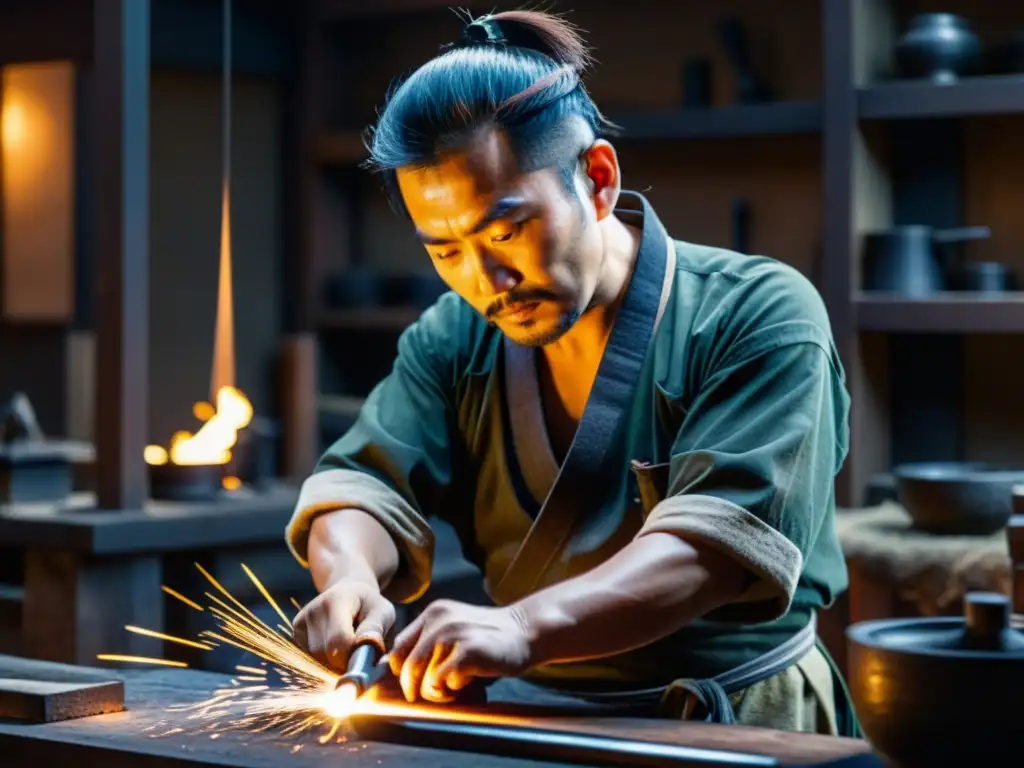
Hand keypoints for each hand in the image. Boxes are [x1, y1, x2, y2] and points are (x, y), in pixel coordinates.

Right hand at [293, 577, 395, 670]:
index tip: (366, 656)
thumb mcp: (382, 611)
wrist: (349, 592)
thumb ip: (376, 629)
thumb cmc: (370, 606)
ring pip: (317, 660)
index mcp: (337, 601)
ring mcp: (301, 620)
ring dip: (334, 662)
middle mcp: (314, 610)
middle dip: (345, 661)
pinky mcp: (296, 630)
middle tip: (359, 648)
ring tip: (346, 644)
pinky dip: (324, 659)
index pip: (339, 640)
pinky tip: (333, 643)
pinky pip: (309, 658)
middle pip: (326, 654)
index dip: (353, 656)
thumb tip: (368, 647)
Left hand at [386, 599, 533, 702]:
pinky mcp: (469, 651)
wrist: (525, 630)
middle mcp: (440, 620)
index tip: (411, 682)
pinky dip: (454, 689)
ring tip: (455, 684)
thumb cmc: (487, 636)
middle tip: (433, 693)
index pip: (398, 647)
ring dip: (438, 691)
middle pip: (408, 666)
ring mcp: (454, 634)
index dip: (400, 671)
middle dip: (415, 688)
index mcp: (432, 613)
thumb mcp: (453, 628)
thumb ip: (426, 641)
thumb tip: (390, 666)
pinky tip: (468, 681)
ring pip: (425, 678)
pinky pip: (445, 682)